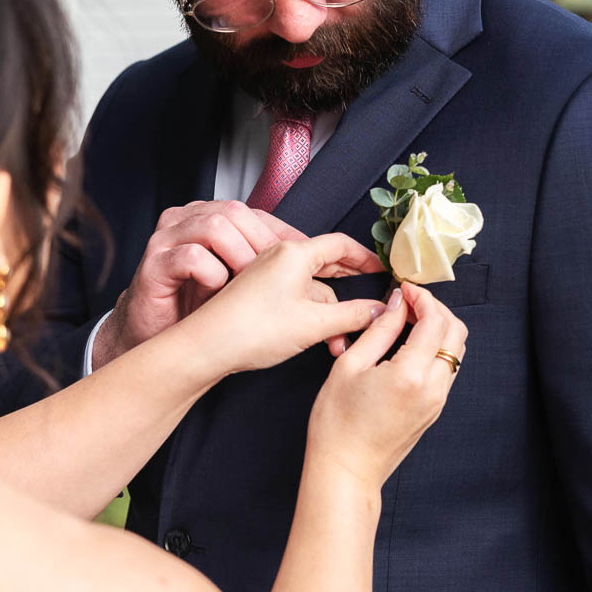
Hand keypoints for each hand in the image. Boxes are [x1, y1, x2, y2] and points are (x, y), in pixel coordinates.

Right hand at [94, 200, 306, 369]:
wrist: (154, 340)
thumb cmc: (198, 312)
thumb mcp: (242, 288)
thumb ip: (273, 275)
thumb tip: (327, 285)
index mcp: (213, 219)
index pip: (260, 216)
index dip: (292, 236)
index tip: (322, 261)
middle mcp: (189, 220)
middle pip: (237, 213)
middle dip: (268, 246)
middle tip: (287, 280)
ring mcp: (168, 239)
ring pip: (214, 226)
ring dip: (241, 257)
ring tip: (248, 285)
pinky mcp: (153, 263)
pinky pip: (188, 256)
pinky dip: (210, 272)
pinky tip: (216, 289)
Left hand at [178, 233, 389, 374]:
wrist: (208, 346)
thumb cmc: (254, 328)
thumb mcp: (314, 323)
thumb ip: (352, 315)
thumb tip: (378, 309)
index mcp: (294, 253)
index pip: (341, 245)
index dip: (366, 257)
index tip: (383, 270)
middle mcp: (279, 258)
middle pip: (326, 263)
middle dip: (351, 285)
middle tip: (373, 297)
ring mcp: (267, 276)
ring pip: (311, 287)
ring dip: (331, 312)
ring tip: (342, 341)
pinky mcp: (257, 294)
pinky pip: (294, 297)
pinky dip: (312, 314)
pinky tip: (322, 338)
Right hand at [305, 282, 469, 490]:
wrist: (345, 470)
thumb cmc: (337, 423)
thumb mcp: (349, 365)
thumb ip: (379, 329)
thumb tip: (396, 303)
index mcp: (411, 374)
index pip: (435, 320)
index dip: (422, 297)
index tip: (403, 288)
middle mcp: (434, 388)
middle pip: (456, 332)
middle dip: (436, 309)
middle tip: (407, 302)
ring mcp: (438, 401)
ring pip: (456, 351)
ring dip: (438, 328)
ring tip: (406, 321)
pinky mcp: (434, 410)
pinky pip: (446, 369)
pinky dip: (435, 348)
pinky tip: (407, 345)